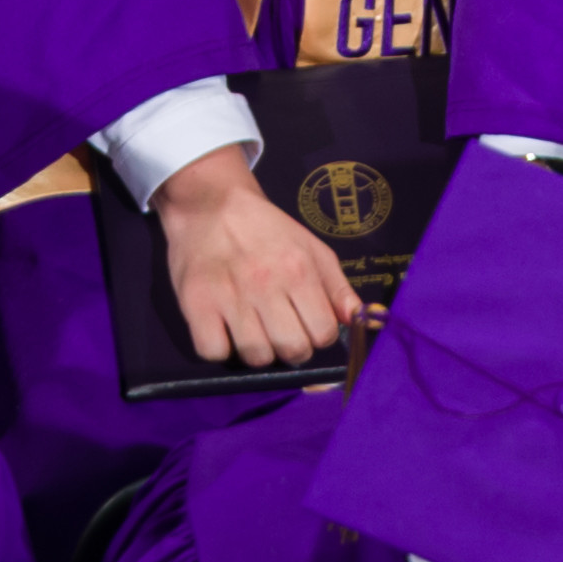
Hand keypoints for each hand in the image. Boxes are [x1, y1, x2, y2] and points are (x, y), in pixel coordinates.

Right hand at [154, 148, 370, 372]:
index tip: (305, 326)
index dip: (317, 336)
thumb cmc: (266, 230)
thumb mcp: (312, 249)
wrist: (211, 204)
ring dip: (257, 351)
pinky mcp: (196, 304)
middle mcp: (266, 284)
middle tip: (280, 332)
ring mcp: (230, 296)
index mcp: (299, 270)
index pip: (323, 333)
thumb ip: (338, 288)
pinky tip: (224, 329)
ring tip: (253, 329)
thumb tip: (366, 322)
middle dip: (291, 349)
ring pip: (255, 357)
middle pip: (292, 350)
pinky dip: (220, 349)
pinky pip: (214, 352)